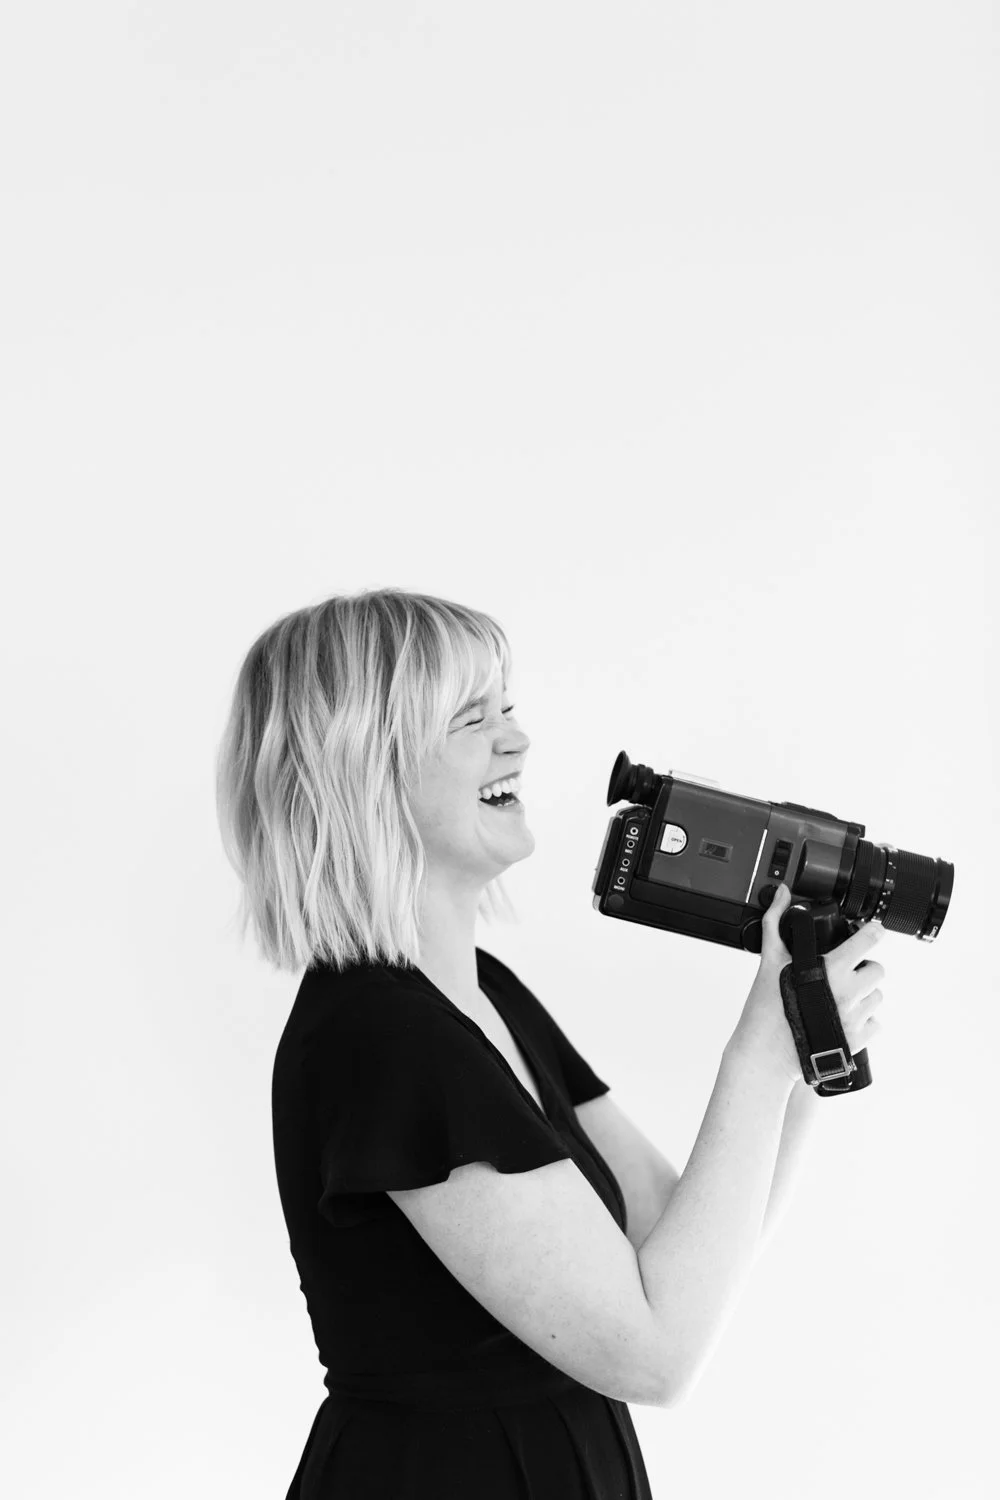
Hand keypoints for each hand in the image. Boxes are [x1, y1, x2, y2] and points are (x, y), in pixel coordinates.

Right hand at [730, 884, 886, 1087]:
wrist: (766, 1054)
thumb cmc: (766, 1008)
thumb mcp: (770, 960)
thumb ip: (776, 922)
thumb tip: (782, 894)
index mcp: (832, 968)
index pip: (869, 939)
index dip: (872, 931)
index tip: (871, 930)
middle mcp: (849, 992)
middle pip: (878, 969)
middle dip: (864, 968)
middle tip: (845, 973)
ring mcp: (856, 1017)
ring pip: (877, 997)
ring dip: (864, 995)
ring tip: (840, 998)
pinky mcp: (859, 1040)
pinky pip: (875, 1024)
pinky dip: (864, 1021)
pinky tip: (842, 1019)